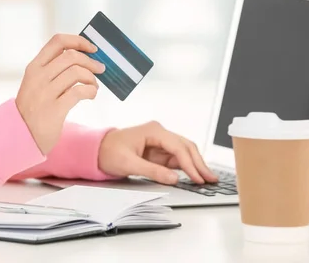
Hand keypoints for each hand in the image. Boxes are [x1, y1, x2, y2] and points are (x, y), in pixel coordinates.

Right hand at [16, 34, 104, 153]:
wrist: (21, 136)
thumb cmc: (34, 109)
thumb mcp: (36, 84)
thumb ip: (53, 70)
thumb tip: (84, 59)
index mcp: (34, 67)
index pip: (58, 41)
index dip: (79, 41)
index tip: (92, 48)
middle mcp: (38, 77)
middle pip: (71, 56)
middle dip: (91, 61)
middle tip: (100, 69)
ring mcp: (45, 93)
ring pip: (76, 72)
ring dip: (91, 78)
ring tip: (94, 86)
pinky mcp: (54, 109)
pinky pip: (79, 92)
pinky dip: (90, 91)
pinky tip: (91, 95)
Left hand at [98, 122, 217, 184]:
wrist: (97, 150)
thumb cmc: (109, 152)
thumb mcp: (129, 164)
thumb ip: (152, 171)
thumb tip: (174, 178)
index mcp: (153, 131)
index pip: (178, 147)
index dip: (190, 164)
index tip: (198, 178)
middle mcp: (160, 133)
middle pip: (186, 147)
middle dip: (199, 163)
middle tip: (211, 178)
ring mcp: (160, 141)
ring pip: (184, 152)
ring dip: (195, 165)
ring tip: (207, 178)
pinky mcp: (159, 150)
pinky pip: (177, 158)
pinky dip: (187, 166)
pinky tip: (195, 175)